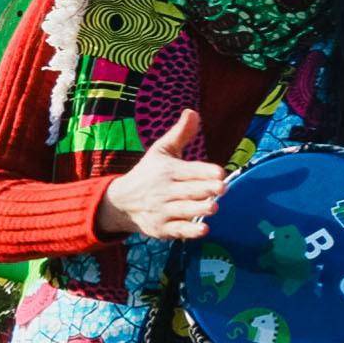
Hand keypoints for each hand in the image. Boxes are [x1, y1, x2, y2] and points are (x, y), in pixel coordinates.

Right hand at [96, 109, 225, 240]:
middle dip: (205, 189)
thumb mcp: (161, 151)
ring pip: (184, 210)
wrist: (121, 202)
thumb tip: (193, 112)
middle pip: (188, 191)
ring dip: (199, 209)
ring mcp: (162, 210)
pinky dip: (190, 230)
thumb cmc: (149, 173)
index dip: (204, 172)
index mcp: (167, 170)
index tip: (220, 173)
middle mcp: (164, 191)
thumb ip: (180, 134)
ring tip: (214, 207)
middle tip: (222, 188)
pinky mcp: (161, 228)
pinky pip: (177, 230)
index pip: (188, 171)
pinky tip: (204, 229)